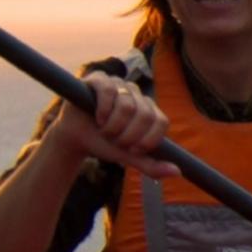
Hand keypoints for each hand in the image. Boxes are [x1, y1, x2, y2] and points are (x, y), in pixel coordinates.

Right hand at [48, 72, 176, 178]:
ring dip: (113, 125)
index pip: (161, 122)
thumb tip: (177, 172)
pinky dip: (103, 109)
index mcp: (149, 110)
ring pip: (127, 105)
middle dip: (127, 136)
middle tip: (114, 140)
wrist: (74, 137)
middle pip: (144, 115)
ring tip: (104, 130)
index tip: (132, 150)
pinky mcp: (101, 79)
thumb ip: (151, 165)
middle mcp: (137, 94)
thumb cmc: (104, 144)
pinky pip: (109, 90)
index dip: (148, 139)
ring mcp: (120, 84)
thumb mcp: (128, 157)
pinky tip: (97, 118)